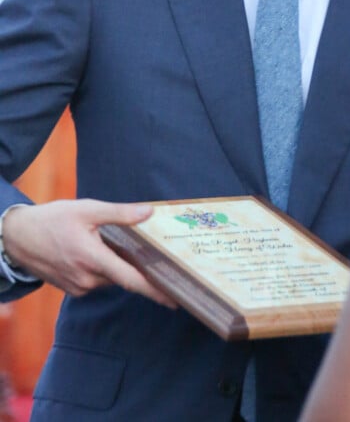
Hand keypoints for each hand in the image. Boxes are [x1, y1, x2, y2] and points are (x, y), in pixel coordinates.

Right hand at [3, 199, 176, 308]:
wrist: (18, 237)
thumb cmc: (53, 220)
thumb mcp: (87, 209)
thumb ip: (120, 213)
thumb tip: (149, 213)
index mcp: (92, 259)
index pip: (131, 280)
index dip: (154, 290)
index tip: (174, 298)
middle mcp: (87, 278)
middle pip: (123, 277)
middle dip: (137, 268)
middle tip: (153, 257)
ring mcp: (79, 287)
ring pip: (110, 277)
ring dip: (117, 265)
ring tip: (110, 243)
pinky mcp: (73, 288)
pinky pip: (97, 280)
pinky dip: (103, 268)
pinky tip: (96, 251)